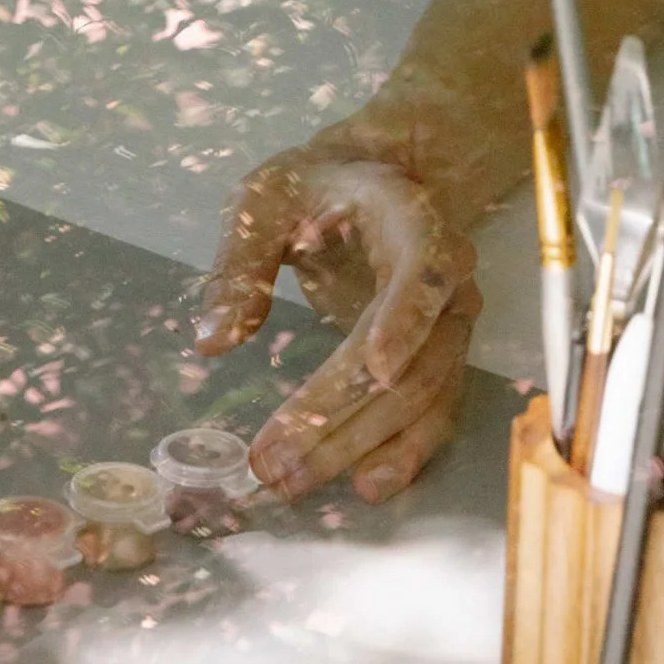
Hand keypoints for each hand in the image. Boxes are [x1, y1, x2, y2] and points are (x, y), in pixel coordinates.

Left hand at [194, 148, 479, 505]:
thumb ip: (240, 263)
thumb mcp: (265, 200)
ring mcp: (451, 323)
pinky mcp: (441, 357)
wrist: (374, 179)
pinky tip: (366, 484)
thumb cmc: (314, 186)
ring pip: (420, 397)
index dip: (404, 319)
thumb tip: (212, 339)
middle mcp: (449, 277)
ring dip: (362, 445)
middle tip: (276, 460)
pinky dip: (403, 451)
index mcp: (411, 220)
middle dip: (342, 413)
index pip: (423, 270)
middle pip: (409, 357)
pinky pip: (433, 412)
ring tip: (298, 482)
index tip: (376, 368)